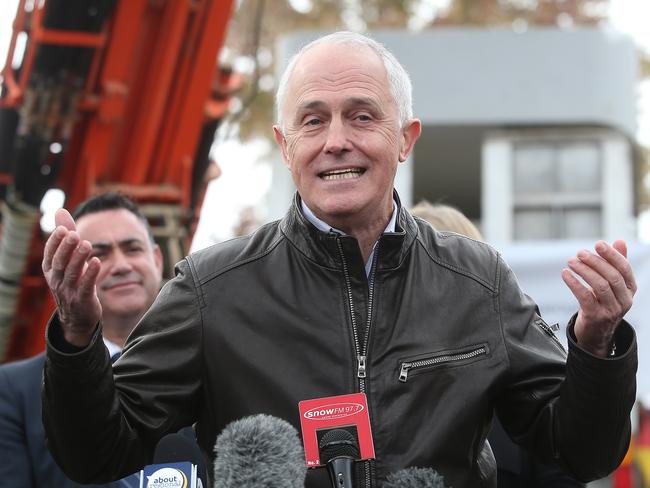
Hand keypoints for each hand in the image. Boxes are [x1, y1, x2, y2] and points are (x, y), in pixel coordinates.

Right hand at [42, 208, 101, 346]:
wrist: (78, 317)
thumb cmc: (73, 281)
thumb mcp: (67, 259)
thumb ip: (66, 235)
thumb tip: (60, 210)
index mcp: (51, 270)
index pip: (50, 254)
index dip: (55, 242)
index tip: (62, 228)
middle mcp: (57, 280)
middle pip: (59, 263)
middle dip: (66, 248)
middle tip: (74, 234)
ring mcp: (69, 291)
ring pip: (71, 274)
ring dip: (79, 259)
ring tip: (87, 244)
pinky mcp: (83, 300)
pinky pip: (85, 286)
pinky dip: (90, 274)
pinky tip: (97, 262)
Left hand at [562, 240, 635, 356]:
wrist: (596, 333)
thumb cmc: (603, 303)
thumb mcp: (612, 285)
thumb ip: (616, 264)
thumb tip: (620, 241)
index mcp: (630, 289)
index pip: (624, 269)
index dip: (612, 255)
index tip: (598, 244)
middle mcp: (624, 300)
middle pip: (612, 276)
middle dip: (595, 262)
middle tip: (579, 253)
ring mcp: (611, 310)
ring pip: (600, 286)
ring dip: (584, 271)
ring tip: (571, 261)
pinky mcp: (595, 316)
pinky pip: (585, 296)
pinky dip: (574, 283)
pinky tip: (565, 274)